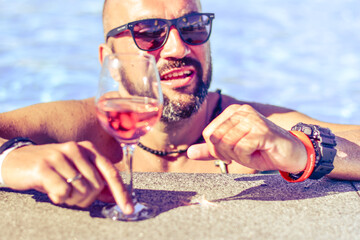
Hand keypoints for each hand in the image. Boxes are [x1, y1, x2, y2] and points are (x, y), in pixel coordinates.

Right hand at [1, 141, 132, 212]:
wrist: (16, 160)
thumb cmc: (50, 168)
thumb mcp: (75, 171)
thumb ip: (95, 180)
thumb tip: (114, 196)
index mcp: (88, 149)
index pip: (110, 172)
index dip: (121, 192)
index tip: (128, 209)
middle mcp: (76, 149)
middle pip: (97, 186)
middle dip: (87, 199)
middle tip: (72, 198)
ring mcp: (60, 156)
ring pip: (81, 190)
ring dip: (72, 200)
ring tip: (60, 193)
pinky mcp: (45, 166)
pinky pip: (63, 192)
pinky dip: (59, 198)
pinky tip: (51, 192)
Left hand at [187, 104, 307, 172]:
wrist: (292, 154)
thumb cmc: (261, 150)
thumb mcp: (233, 150)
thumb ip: (211, 150)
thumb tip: (189, 152)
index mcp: (231, 113)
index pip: (209, 134)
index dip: (218, 149)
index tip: (235, 151)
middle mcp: (241, 111)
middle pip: (216, 139)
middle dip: (228, 153)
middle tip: (245, 152)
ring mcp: (252, 119)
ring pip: (227, 144)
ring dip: (240, 156)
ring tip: (254, 151)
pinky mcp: (261, 130)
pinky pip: (241, 149)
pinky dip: (249, 158)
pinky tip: (261, 152)